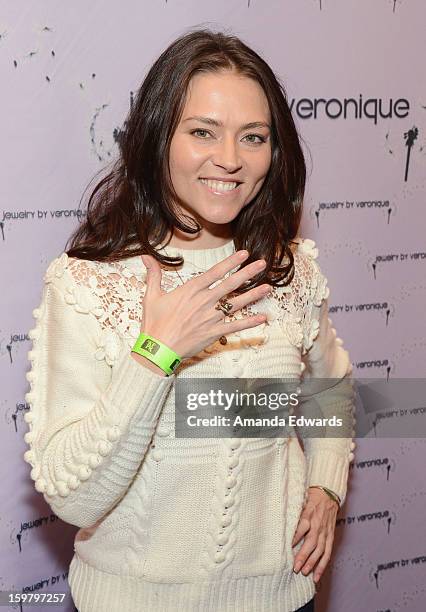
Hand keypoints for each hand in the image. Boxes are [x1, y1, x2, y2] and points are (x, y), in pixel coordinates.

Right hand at [138, 250, 270, 359]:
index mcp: (190, 290)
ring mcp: (210, 318)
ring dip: (253, 295)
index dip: (230, 262)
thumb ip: (153, 275)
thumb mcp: (151, 296)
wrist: (156, 350)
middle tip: (262, 263)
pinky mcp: (213, 333)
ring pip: (236, 304)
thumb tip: (145, 258)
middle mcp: (203, 302)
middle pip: (230, 284)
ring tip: (268, 287)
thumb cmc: (154, 323)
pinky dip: (249, 323)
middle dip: (248, 273)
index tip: (244, 254)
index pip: (215, 272)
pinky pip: (235, 327)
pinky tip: (262, 318)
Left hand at [291, 487, 338, 583]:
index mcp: (308, 515)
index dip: (295, 538)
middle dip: (303, 556)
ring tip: (304, 572)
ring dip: (313, 563)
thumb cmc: (310, 498)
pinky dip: (323, 565)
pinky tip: (317, 575)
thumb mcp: (300, 501)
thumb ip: (292, 513)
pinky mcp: (330, 537)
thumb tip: (279, 523)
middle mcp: (317, 525)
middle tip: (295, 567)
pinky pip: (328, 553)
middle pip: (311, 543)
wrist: (328, 494)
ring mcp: (325, 533)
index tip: (287, 548)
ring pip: (320, 550)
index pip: (301, 528)